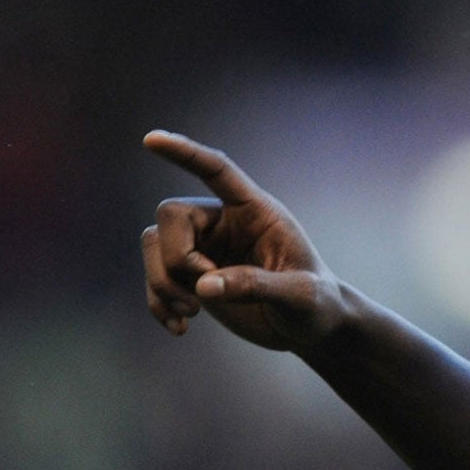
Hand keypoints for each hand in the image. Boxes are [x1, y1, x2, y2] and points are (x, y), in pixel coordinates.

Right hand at [139, 130, 345, 351]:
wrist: (311, 329)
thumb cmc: (318, 305)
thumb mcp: (299, 296)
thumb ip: (257, 286)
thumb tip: (204, 285)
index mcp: (256, 211)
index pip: (217, 170)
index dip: (185, 153)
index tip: (151, 140)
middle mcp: (225, 222)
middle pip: (171, 215)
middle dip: (178, 257)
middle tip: (203, 294)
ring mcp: (205, 248)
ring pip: (154, 244)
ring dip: (162, 282)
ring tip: (192, 314)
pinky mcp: (193, 277)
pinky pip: (154, 276)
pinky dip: (158, 302)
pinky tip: (179, 328)